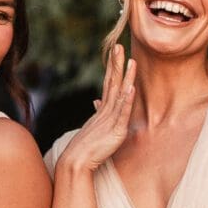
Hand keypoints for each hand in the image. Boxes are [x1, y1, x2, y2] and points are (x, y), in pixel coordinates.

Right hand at [60, 45, 137, 176]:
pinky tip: (130, 88)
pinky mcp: (116, 130)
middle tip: (118, 45)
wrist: (76, 161)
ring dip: (125, 77)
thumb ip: (98, 112)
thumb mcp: (94, 126)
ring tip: (131, 61)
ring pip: (119, 94)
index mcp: (102, 109)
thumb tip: (96, 101)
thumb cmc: (85, 147)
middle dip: (116, 64)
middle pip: (112, 82)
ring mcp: (111, 119)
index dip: (112, 66)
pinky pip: (122, 113)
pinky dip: (127, 100)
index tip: (115, 51)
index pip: (109, 83)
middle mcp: (106, 111)